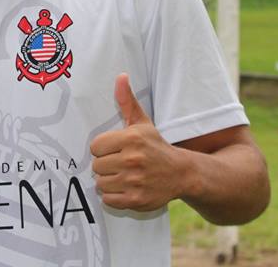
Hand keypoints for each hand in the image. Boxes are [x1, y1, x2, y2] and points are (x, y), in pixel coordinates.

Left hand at [89, 73, 186, 211]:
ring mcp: (135, 181)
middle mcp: (133, 160)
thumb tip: (120, 76)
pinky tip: (127, 188)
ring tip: (124, 176)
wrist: (182, 173)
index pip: (95, 147)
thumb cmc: (156, 146)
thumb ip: (127, 101)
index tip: (115, 150)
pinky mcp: (137, 200)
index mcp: (131, 139)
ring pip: (101, 183)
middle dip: (106, 166)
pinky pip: (109, 199)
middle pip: (96, 166)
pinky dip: (114, 196)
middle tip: (121, 164)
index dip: (103, 149)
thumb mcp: (142, 123)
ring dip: (109, 182)